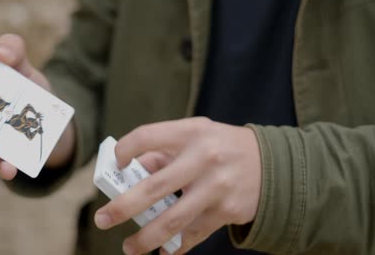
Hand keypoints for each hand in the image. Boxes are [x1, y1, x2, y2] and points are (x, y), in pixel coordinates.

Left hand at [94, 117, 260, 254]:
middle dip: (123, 207)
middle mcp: (204, 158)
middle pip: (154, 186)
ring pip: (173, 220)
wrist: (272, 165)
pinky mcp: (227, 210)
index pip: (147, 136)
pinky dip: (176, 246)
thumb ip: (164, 151)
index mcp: (191, 132)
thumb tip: (130, 173)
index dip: (125, 150)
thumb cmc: (221, 147)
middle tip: (102, 219)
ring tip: (129, 248)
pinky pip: (194, 233)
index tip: (116, 165)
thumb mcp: (196, 136)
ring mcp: (216, 186)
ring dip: (146, 238)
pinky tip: (163, 250)